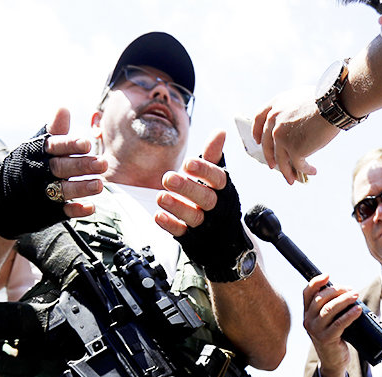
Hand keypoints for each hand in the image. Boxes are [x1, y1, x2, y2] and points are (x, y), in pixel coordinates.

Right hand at [41, 107, 106, 217]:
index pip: (55, 147)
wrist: (5, 196)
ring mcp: (43, 192)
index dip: (70, 145)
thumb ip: (54, 130)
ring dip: (82, 188)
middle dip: (82, 166)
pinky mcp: (47, 210)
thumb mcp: (38, 145)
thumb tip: (64, 108)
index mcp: (38, 153)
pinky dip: (75, 210)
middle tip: (103, 164)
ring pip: (63, 189)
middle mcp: (40, 172)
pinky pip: (62, 210)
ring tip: (100, 185)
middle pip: (62, 168)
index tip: (87, 144)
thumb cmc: (30, 163)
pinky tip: (90, 207)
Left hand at [160, 130, 252, 281]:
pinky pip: (181, 232)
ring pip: (193, 216)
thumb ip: (214, 157)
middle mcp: (216, 207)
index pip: (218, 179)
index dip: (204, 170)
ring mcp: (205, 224)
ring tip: (160, 197)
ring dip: (177, 206)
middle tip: (167, 178)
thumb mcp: (217, 179)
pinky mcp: (192, 238)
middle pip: (205, 198)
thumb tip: (220, 132)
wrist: (224, 240)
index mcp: (223, 190)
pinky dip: (170, 224)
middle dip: (187, 188)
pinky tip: (158, 216)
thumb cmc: (217, 200)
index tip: (188, 162)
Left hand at [251, 89, 334, 185]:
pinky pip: (298, 165)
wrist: (332, 105)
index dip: (257, 132)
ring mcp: (282, 136)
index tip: (257, 141)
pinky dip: (305, 170)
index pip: (259, 119)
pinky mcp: (294, 149)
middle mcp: (274, 120)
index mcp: (276, 105)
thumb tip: (294, 123)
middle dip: (270, 157)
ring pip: (281, 159)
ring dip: (287, 171)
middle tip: (273, 166)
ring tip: (293, 178)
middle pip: (267, 143)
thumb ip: (290, 109)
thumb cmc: (324, 99)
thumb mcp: (299, 97)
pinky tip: (313, 171)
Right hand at [303, 274, 359, 376]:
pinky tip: (358, 310)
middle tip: (351, 290)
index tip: (328, 275)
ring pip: (329, 309)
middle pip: (321, 299)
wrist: (333, 361)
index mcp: (307, 313)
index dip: (316, 282)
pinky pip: (339, 323)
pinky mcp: (326, 339)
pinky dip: (349, 315)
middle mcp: (308, 321)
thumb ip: (330, 307)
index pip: (307, 293)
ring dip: (344, 300)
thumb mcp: (328, 321)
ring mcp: (316, 330)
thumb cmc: (334, 337)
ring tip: (356, 296)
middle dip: (337, 291)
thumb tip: (346, 291)